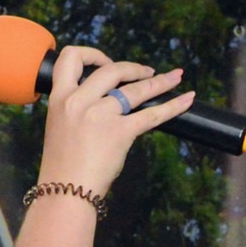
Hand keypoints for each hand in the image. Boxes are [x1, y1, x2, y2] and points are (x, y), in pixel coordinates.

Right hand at [36, 45, 196, 195]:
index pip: (70, 58)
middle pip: (111, 70)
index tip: (106, 63)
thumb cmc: (63, 167)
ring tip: (175, 78)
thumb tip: (106, 103)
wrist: (66, 192)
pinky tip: (187, 100)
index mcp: (59, 98)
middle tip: (147, 73)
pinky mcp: (120, 132)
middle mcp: (78, 101)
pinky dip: (173, 106)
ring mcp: (99, 115)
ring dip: (159, 81)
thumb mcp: (60, 127)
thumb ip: (78, 109)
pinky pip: (152, 115)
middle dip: (133, 69)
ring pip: (136, 89)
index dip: (92, 54)